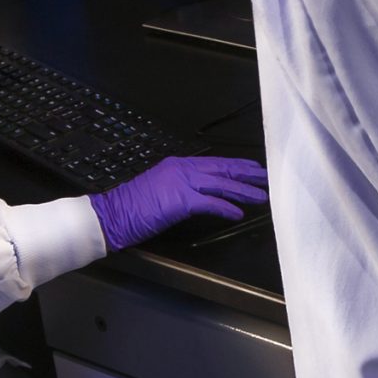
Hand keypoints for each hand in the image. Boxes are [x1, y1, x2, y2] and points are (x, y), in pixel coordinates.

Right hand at [92, 156, 269, 250]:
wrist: (112, 214)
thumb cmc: (133, 206)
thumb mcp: (160, 189)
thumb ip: (181, 187)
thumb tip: (201, 194)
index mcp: (177, 165)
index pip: (214, 163)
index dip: (236, 166)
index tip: (252, 169)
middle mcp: (182, 169)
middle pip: (222, 169)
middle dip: (246, 174)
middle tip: (265, 178)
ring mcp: (181, 183)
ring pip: (221, 185)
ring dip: (244, 191)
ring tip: (261, 196)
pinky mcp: (181, 201)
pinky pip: (211, 203)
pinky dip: (227, 208)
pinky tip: (239, 213)